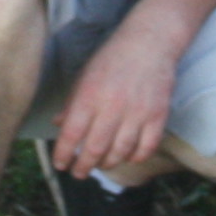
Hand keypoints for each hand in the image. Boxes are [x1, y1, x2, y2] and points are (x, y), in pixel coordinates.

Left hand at [50, 19, 178, 178]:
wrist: (149, 42)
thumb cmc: (112, 58)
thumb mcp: (85, 75)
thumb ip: (72, 102)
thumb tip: (58, 125)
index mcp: (89, 94)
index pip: (72, 133)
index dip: (64, 154)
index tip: (61, 165)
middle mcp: (112, 105)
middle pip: (95, 148)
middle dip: (84, 166)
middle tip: (79, 173)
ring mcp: (137, 112)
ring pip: (120, 152)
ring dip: (108, 164)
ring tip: (101, 165)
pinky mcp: (158, 115)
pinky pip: (146, 147)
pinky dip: (136, 157)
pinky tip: (128, 156)